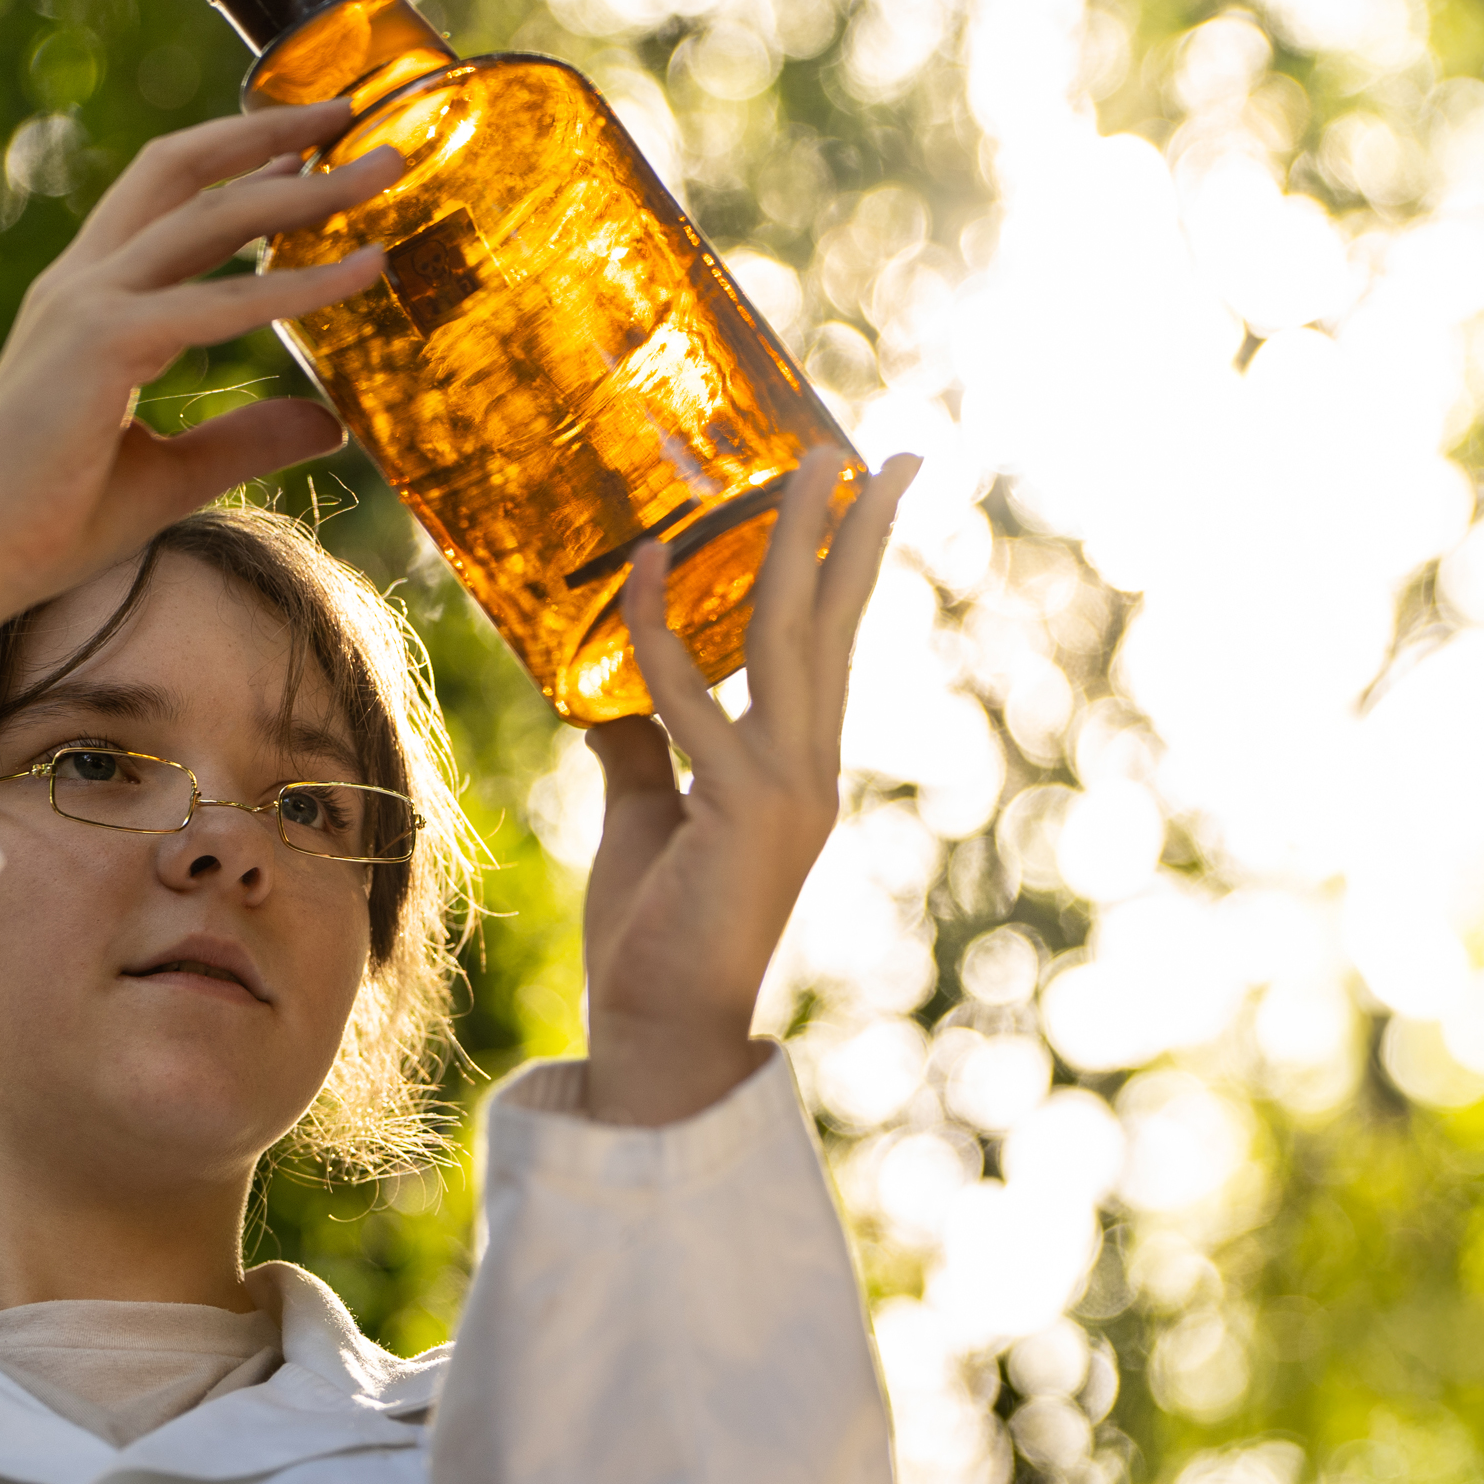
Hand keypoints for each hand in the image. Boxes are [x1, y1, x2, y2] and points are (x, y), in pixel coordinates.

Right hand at [0, 101, 402, 697]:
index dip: (237, 160)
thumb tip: (329, 421)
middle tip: (356, 111)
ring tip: (388, 166)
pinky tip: (365, 269)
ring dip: (308, 185)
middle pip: (185, 169)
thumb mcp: (174, 474)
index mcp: (87, 299)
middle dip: (272, 130)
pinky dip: (300, 282)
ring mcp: (88, 305)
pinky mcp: (102, 345)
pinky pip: (221, 301)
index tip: (309, 146)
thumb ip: (247, 438)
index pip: (167, 197)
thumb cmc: (50, 523)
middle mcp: (85, 283)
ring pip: (214, 216)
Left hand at [579, 456, 921, 1126]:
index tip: (866, 492)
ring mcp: (788, 787)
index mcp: (795, 769)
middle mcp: (809, 769)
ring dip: (800, 544)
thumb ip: (643, 753)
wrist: (660, 1033)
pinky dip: (664, 632)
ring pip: (794, 639)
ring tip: (809, 468)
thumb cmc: (654, 938)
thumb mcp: (648, 820)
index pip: (827, 646)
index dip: (845, 568)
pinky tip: (642, 570)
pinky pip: (694, 698)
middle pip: (837, 624)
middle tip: (872, 450)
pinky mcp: (745, 809)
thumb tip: (611, 701)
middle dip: (858, 532)